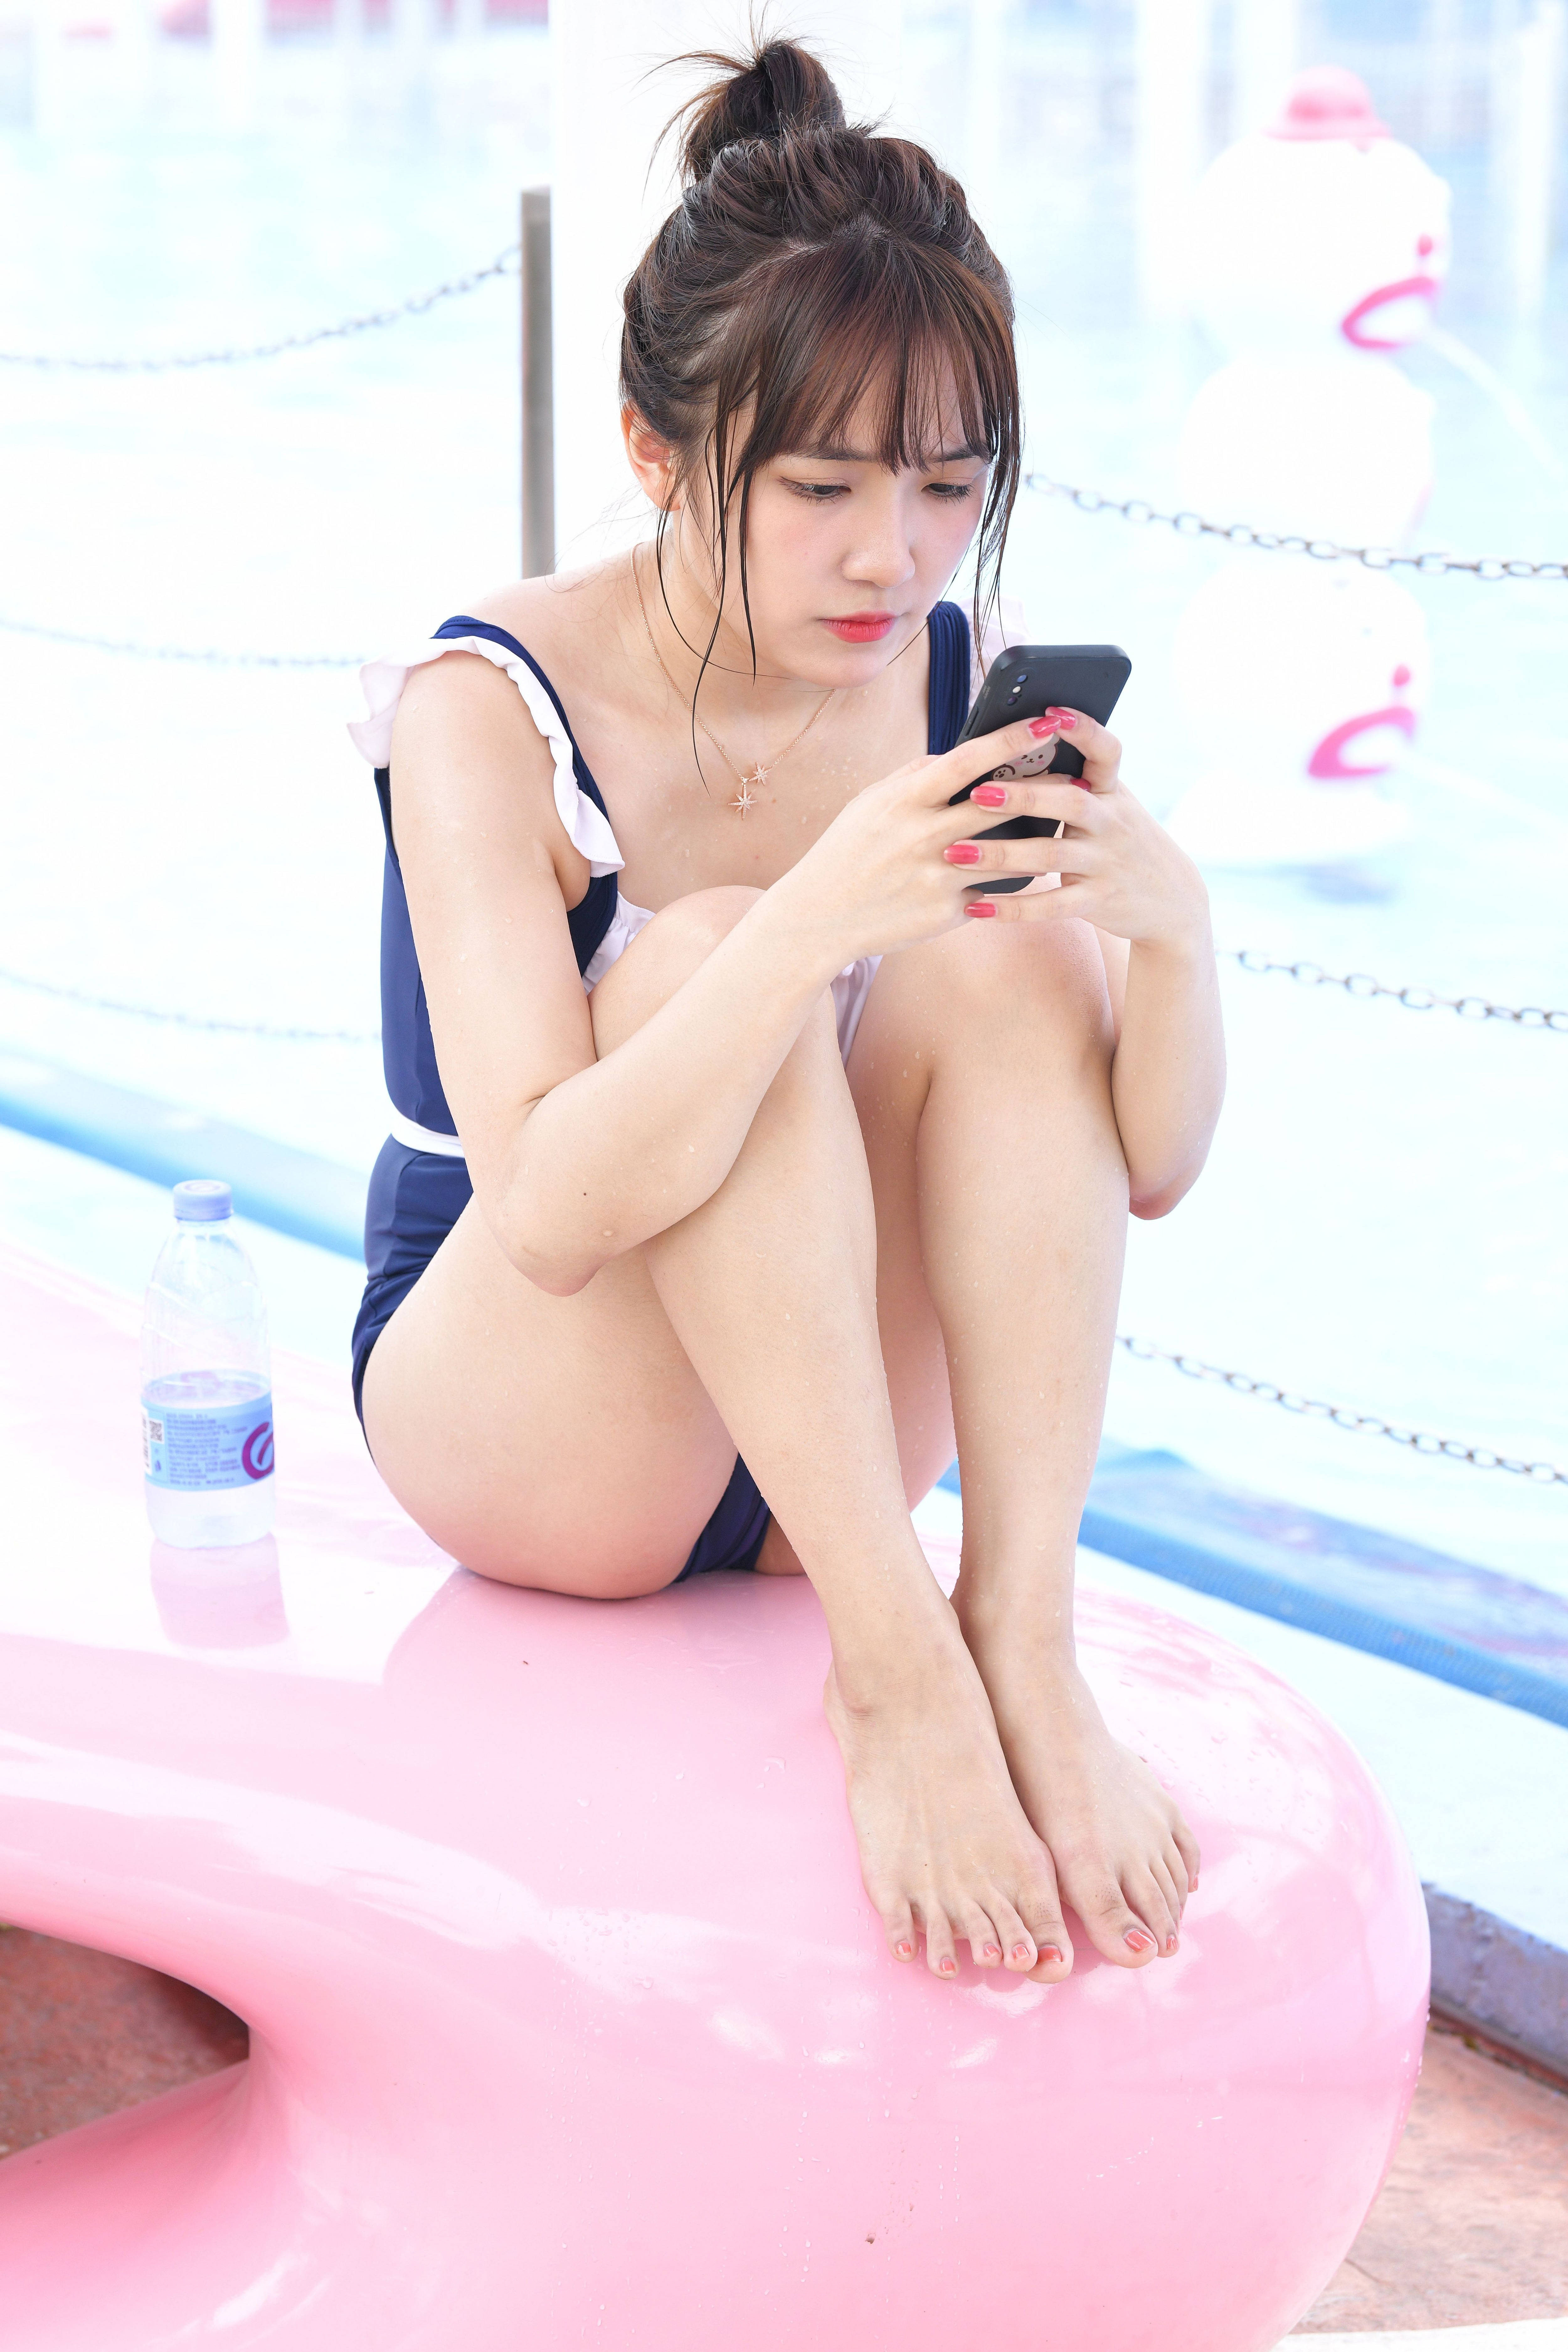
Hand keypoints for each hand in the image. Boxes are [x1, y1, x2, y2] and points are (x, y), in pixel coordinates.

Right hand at [773, 713, 1075, 965]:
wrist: (820, 917)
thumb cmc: (847, 853)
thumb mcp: (870, 804)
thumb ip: (914, 777)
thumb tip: (956, 755)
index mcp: (904, 800)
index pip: (968, 759)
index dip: (1011, 738)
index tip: (1046, 722)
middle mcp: (924, 836)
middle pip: (999, 805)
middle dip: (1044, 788)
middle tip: (1079, 778)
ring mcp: (938, 876)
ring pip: (1008, 854)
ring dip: (1040, 840)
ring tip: (1064, 828)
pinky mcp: (947, 912)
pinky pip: (995, 892)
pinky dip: (1013, 882)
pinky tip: (1031, 874)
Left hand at [949, 711, 1209, 950]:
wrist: (1171, 900)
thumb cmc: (1121, 842)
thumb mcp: (1110, 806)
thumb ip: (1073, 782)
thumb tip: (1014, 748)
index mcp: (1112, 791)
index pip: (1106, 751)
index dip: (1084, 729)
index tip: (1051, 712)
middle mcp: (1112, 822)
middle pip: (1069, 802)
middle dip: (1023, 797)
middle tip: (977, 793)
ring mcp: (1106, 863)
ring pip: (1050, 856)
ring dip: (1000, 855)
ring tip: (954, 852)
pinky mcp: (1098, 900)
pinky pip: (1052, 906)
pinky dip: (1012, 908)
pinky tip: (976, 907)